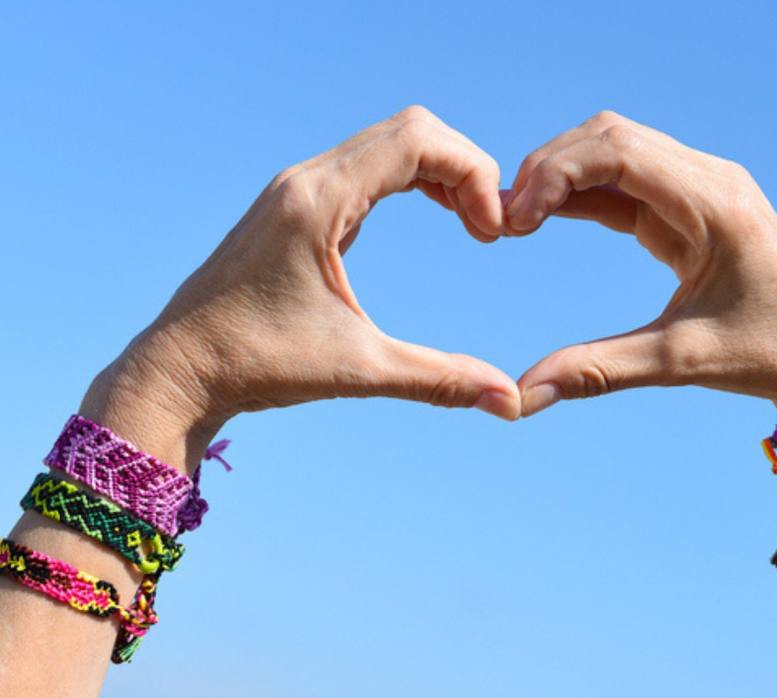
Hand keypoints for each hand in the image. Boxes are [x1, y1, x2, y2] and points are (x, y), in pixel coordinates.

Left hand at [81, 106, 520, 469]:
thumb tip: (508, 401)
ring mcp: (297, 189)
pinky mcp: (295, 207)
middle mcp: (306, 180)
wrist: (180, 370)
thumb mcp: (358, 369)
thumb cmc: (257, 363)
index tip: (491, 231)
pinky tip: (432, 213)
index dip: (472, 173)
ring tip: (470, 221)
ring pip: (386, 143)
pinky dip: (409, 179)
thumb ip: (438, 379)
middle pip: (409, 130)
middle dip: (463, 168)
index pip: (417, 141)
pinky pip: (365, 167)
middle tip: (489, 226)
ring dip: (438, 171)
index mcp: (318, 200)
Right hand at [505, 111, 776, 450]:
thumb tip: (524, 395)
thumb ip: (598, 370)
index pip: (619, 151)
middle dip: (550, 168)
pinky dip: (583, 194)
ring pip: (616, 152)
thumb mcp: (681, 361)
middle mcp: (710, 180)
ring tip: (517, 219)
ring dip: (563, 176)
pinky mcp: (692, 209)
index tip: (514, 220)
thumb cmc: (769, 354)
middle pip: (611, 137)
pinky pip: (628, 183)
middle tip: (505, 219)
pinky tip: (546, 217)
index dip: (555, 173)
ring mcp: (702, 189)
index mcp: (716, 203)